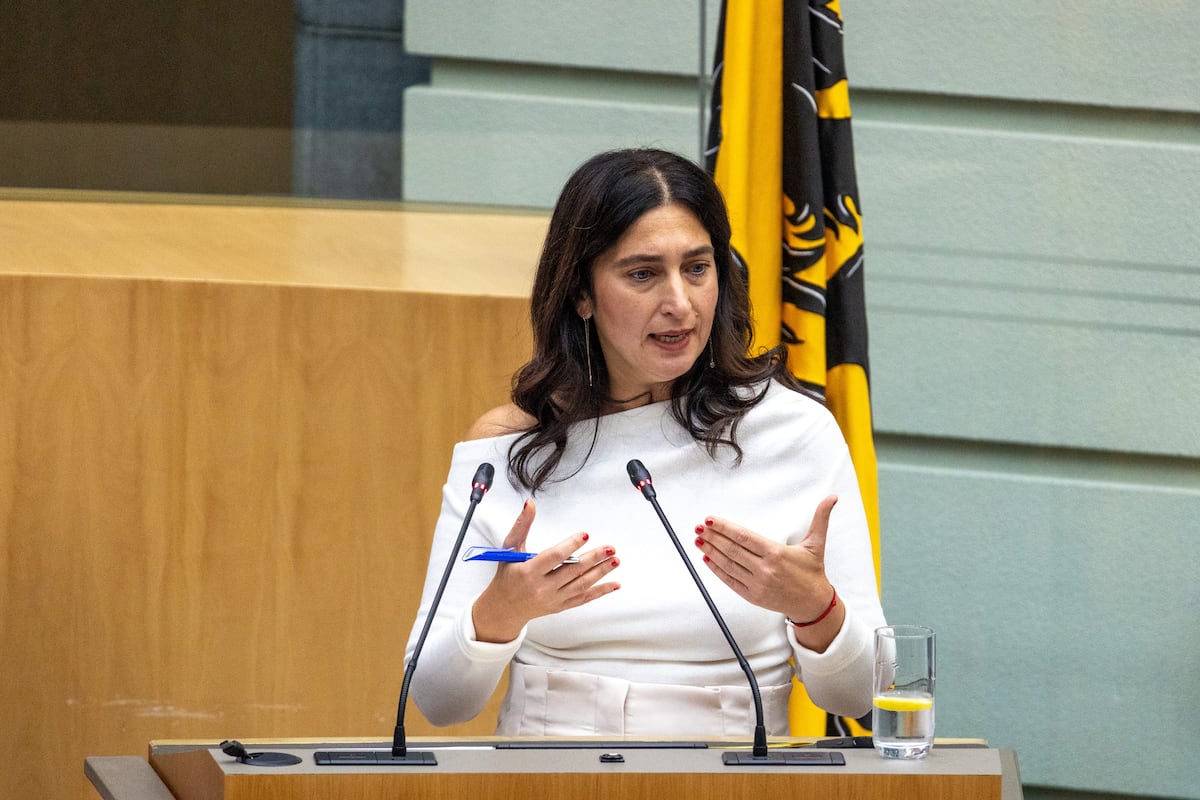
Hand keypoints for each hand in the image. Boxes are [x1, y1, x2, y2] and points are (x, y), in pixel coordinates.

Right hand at [471, 499, 620, 642]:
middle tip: (610, 548)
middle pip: (572, 571)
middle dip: (593, 558)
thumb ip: (522, 525)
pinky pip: (583, 599)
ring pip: (581, 585)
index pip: (554, 557)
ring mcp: (553, 599)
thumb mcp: (510, 548)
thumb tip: (530, 504)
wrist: (504, 607)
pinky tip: (614, 584)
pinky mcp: (561, 606)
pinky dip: (600, 591)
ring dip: (601, 572)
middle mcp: (542, 588)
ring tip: (615, 560)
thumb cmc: (508, 575)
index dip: (570, 546)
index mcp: (528, 572)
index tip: (585, 535)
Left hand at [693, 495, 843, 649]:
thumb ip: (820, 518)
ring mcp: (757, 584)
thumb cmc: (813, 572)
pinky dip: (717, 570)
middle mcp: (765, 569)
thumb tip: (832, 497)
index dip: (725, 528)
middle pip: (732, 550)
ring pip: (728, 564)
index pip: (744, 537)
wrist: (813, 604)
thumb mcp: (816, 544)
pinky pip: (730, 581)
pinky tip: (707, 559)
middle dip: (713, 537)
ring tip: (699, 540)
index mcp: (776, 553)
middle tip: (699, 527)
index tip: (711, 520)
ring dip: (711, 551)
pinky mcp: (752, 596)